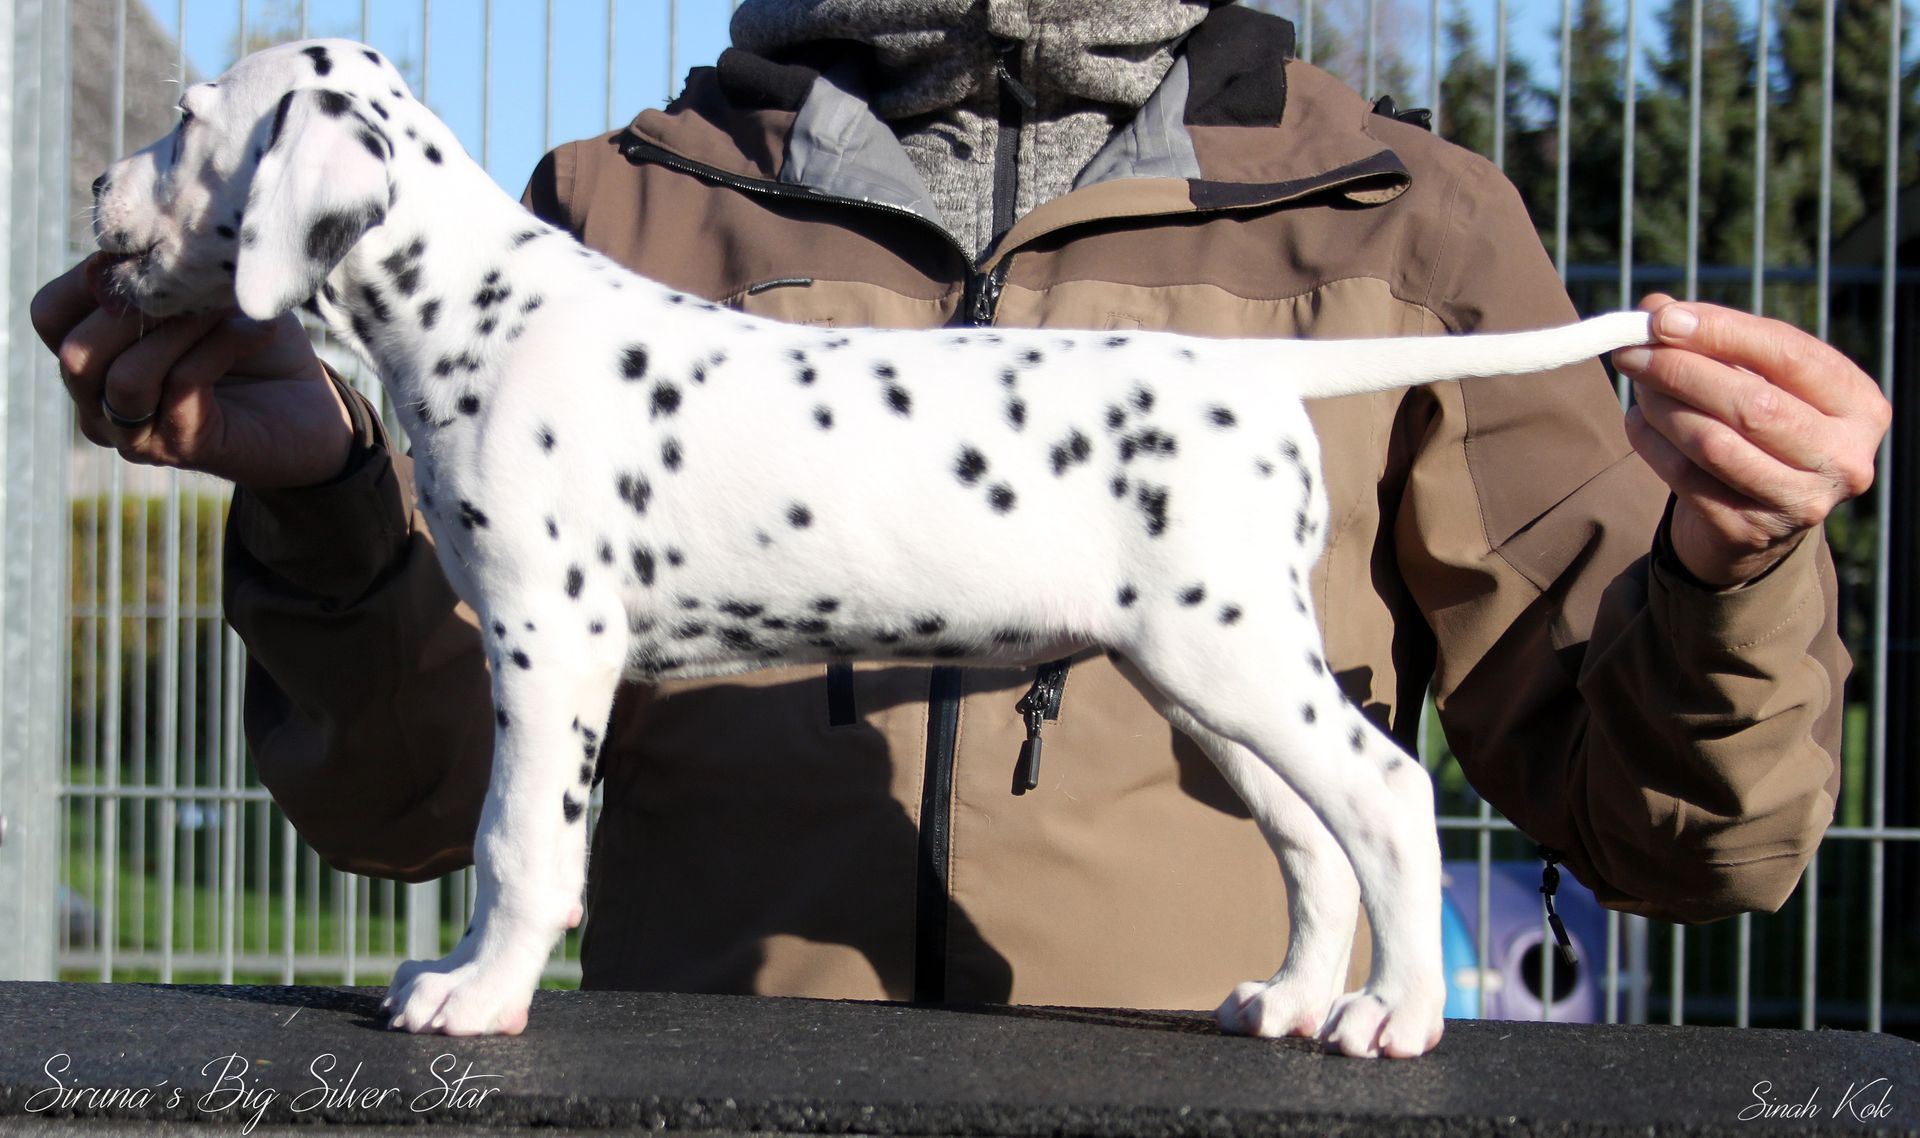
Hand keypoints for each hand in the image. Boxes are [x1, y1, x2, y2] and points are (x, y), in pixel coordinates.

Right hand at [31, 253, 353, 489]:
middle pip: (75, 352)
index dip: (91, 277)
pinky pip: (181, 386)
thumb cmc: (253, 343)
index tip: (154, 253)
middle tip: (194, 282)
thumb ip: (161, 269)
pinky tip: (258, 332)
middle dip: (136, 306)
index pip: (49, 315)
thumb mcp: (203, 292)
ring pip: (123, 377)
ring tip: (228, 310)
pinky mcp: (185, 447)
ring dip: (180, 330)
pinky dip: (220, 348)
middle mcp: (101, 404)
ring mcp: (139, 433)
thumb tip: (136, 237)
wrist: (315, 408)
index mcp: (95, 360)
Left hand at [1613, 294, 1890, 587]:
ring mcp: (1801, 500)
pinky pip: (1685, 477)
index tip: (1662, 319)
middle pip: (1752, 403)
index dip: (1721, 332)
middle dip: (1681, 370)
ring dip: (1662, 406)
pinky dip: (1651, 443)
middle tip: (1631, 350)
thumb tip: (1655, 308)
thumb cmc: (1758, 431)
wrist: (1753, 524)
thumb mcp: (1751, 378)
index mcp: (1858, 404)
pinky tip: (1639, 421)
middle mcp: (1843, 456)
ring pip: (1714, 443)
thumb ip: (1712, 339)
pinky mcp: (1750, 531)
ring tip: (1637, 383)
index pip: (1788, 354)